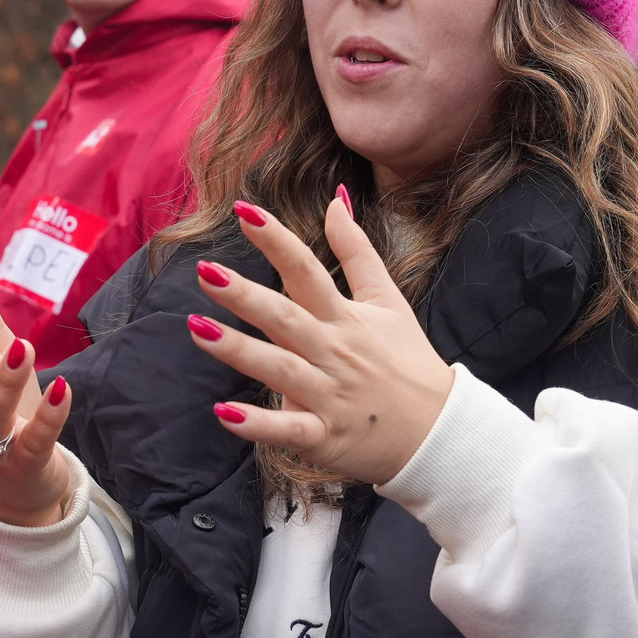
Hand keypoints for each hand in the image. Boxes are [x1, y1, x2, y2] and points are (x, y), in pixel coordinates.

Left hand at [188, 192, 454, 485]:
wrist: (439, 430)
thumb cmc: (408, 362)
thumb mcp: (388, 300)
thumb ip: (356, 250)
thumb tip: (336, 200)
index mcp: (346, 317)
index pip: (307, 270)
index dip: (276, 240)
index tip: (244, 211)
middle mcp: (334, 352)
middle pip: (285, 318)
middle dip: (245, 295)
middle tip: (206, 272)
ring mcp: (329, 395)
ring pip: (279, 369)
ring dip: (239, 350)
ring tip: (198, 328)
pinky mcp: (325, 436)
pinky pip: (288, 429)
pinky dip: (258, 424)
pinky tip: (224, 412)